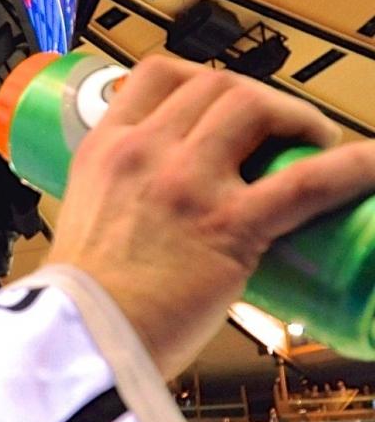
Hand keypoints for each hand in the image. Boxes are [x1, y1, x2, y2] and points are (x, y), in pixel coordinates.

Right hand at [47, 56, 374, 378]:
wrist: (76, 345)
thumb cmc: (77, 305)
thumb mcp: (83, 229)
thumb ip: (119, 209)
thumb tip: (160, 225)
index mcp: (103, 153)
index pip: (155, 76)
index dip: (198, 78)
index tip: (216, 102)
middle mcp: (143, 155)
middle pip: (215, 84)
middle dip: (256, 99)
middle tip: (275, 132)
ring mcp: (186, 185)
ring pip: (255, 106)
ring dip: (294, 117)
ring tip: (311, 145)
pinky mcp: (228, 226)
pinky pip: (306, 182)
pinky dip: (352, 168)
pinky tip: (371, 165)